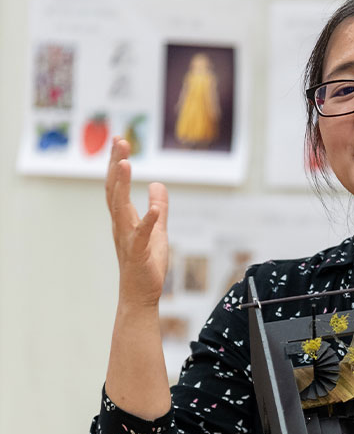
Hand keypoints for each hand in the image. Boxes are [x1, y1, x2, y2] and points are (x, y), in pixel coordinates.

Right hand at [105, 136, 168, 306]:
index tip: (120, 140)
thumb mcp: (157, 229)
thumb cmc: (146, 263)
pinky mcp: (138, 253)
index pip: (118, 185)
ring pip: (120, 208)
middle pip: (114, 189)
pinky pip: (141, 235)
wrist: (140, 293)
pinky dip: (148, 221)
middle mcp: (121, 224)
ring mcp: (127, 238)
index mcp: (124, 218)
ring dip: (123, 185)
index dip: (118, 162)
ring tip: (126, 163)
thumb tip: (158, 184)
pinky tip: (154, 209)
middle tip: (120, 141)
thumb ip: (159, 207)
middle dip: (116, 164)